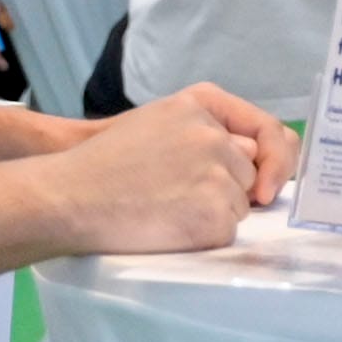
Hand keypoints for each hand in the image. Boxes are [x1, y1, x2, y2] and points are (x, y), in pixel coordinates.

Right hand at [41, 83, 290, 255]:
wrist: (71, 195)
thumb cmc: (107, 162)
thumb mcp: (159, 120)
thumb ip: (206, 129)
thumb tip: (252, 160)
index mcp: (202, 105)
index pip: (264, 133)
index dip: (270, 160)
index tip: (268, 184)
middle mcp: (215, 136)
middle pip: (250, 173)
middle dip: (226, 188)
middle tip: (178, 195)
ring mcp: (216, 175)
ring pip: (239, 205)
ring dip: (213, 213)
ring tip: (166, 209)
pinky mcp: (213, 215)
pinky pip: (226, 232)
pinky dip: (203, 236)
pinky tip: (169, 227)